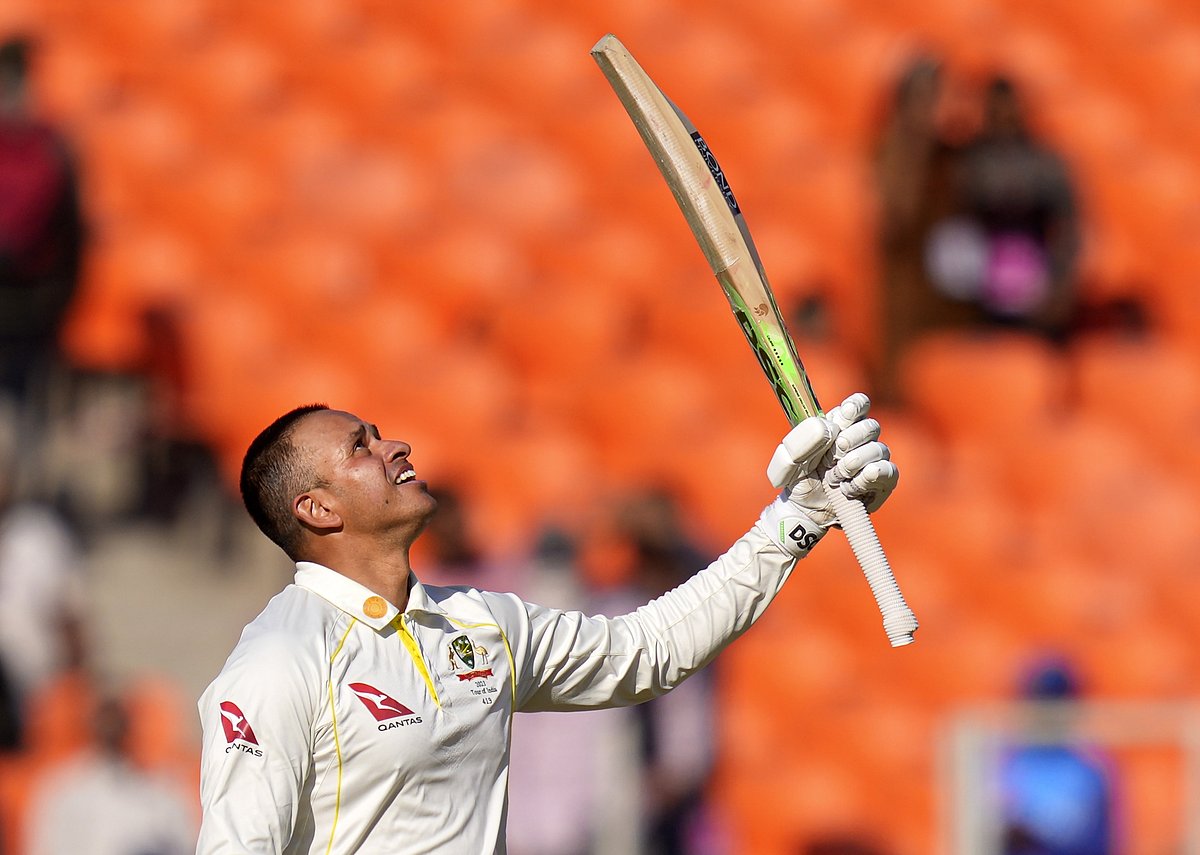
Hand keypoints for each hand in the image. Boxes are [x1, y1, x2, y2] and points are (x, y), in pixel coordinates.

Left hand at [759, 393, 898, 555]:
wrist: (804, 510)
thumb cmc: (798, 478)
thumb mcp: (789, 458)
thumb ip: (802, 439)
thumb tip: (829, 429)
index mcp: (840, 426)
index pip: (858, 405)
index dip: (856, 406)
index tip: (846, 413)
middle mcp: (861, 440)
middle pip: (871, 426)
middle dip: (850, 440)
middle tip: (831, 458)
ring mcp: (874, 460)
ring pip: (879, 449)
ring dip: (853, 464)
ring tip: (834, 478)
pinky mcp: (883, 481)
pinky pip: (887, 471)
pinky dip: (866, 478)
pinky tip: (849, 487)